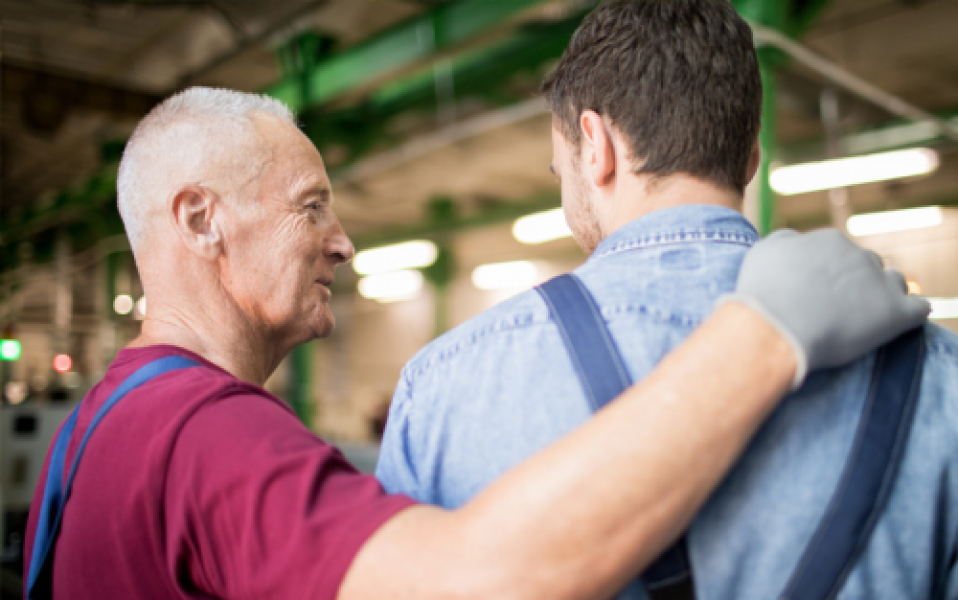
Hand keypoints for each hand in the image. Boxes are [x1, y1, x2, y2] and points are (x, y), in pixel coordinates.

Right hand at [725, 228, 929, 388]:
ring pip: (894, 282)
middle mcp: (859, 255)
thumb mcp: (764, 252)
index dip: (829, 272)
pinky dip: (911, 314)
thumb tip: (796, 241)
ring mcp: (880, 282)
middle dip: (859, 281)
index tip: (818, 291)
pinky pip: (918, 308)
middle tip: (839, 306)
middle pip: (869, 265)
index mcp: (830, 240)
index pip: (839, 252)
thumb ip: (784, 241)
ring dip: (885, 295)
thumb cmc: (764, 292)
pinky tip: (898, 323)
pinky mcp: (896, 313)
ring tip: (867, 317)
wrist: (777, 326)